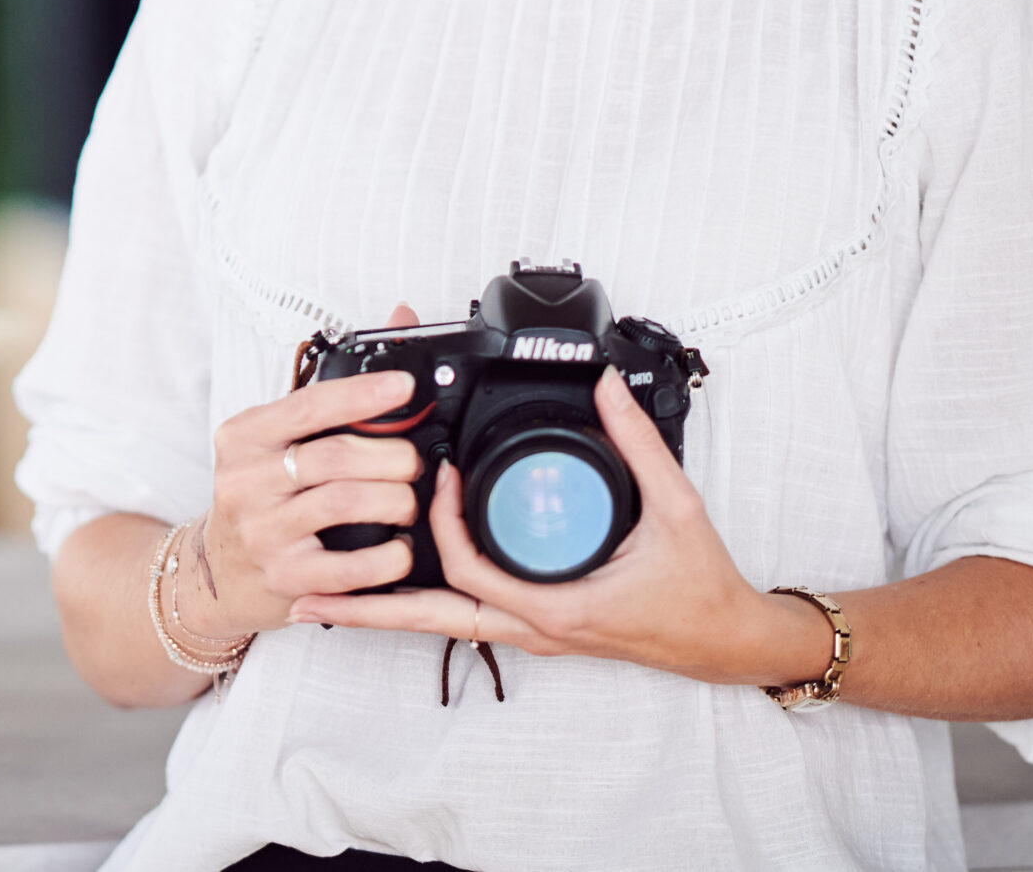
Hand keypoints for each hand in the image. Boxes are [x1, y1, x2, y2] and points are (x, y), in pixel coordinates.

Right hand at [181, 306, 427, 639]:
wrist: (214, 572)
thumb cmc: (257, 493)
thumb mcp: (276, 437)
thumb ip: (333, 389)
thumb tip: (402, 318)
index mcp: (244, 436)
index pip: (308, 405)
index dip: (362, 394)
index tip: (404, 386)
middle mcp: (245, 481)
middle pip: (338, 457)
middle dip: (394, 458)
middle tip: (414, 462)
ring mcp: (262, 533)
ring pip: (348, 504)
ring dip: (396, 502)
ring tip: (408, 502)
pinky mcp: (284, 579)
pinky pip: (351, 567)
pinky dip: (388, 557)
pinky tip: (399, 548)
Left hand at [286, 366, 830, 688]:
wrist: (726, 642)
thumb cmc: (700, 589)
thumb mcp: (677, 508)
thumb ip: (637, 443)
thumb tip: (605, 389)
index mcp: (555, 607)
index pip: (469, 570)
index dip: (440, 523)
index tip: (432, 476)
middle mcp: (531, 627)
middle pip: (430, 619)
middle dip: (365, 608)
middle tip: (306, 592)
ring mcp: (529, 631)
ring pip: (441, 624)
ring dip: (383, 611)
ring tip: (325, 598)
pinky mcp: (534, 625)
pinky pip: (467, 615)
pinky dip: (425, 601)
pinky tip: (395, 585)